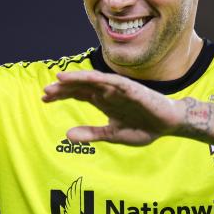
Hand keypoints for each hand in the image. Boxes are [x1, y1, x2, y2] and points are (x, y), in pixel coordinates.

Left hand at [42, 70, 183, 145]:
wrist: (169, 125)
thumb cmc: (143, 127)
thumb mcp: (112, 135)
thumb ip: (91, 134)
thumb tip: (66, 136)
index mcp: (103, 102)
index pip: (77, 94)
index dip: (61, 95)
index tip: (44, 98)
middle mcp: (107, 92)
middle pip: (80, 86)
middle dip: (62, 88)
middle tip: (45, 92)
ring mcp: (117, 89)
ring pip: (92, 80)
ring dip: (75, 79)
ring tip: (58, 79)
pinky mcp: (129, 88)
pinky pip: (110, 80)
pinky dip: (96, 77)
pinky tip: (83, 77)